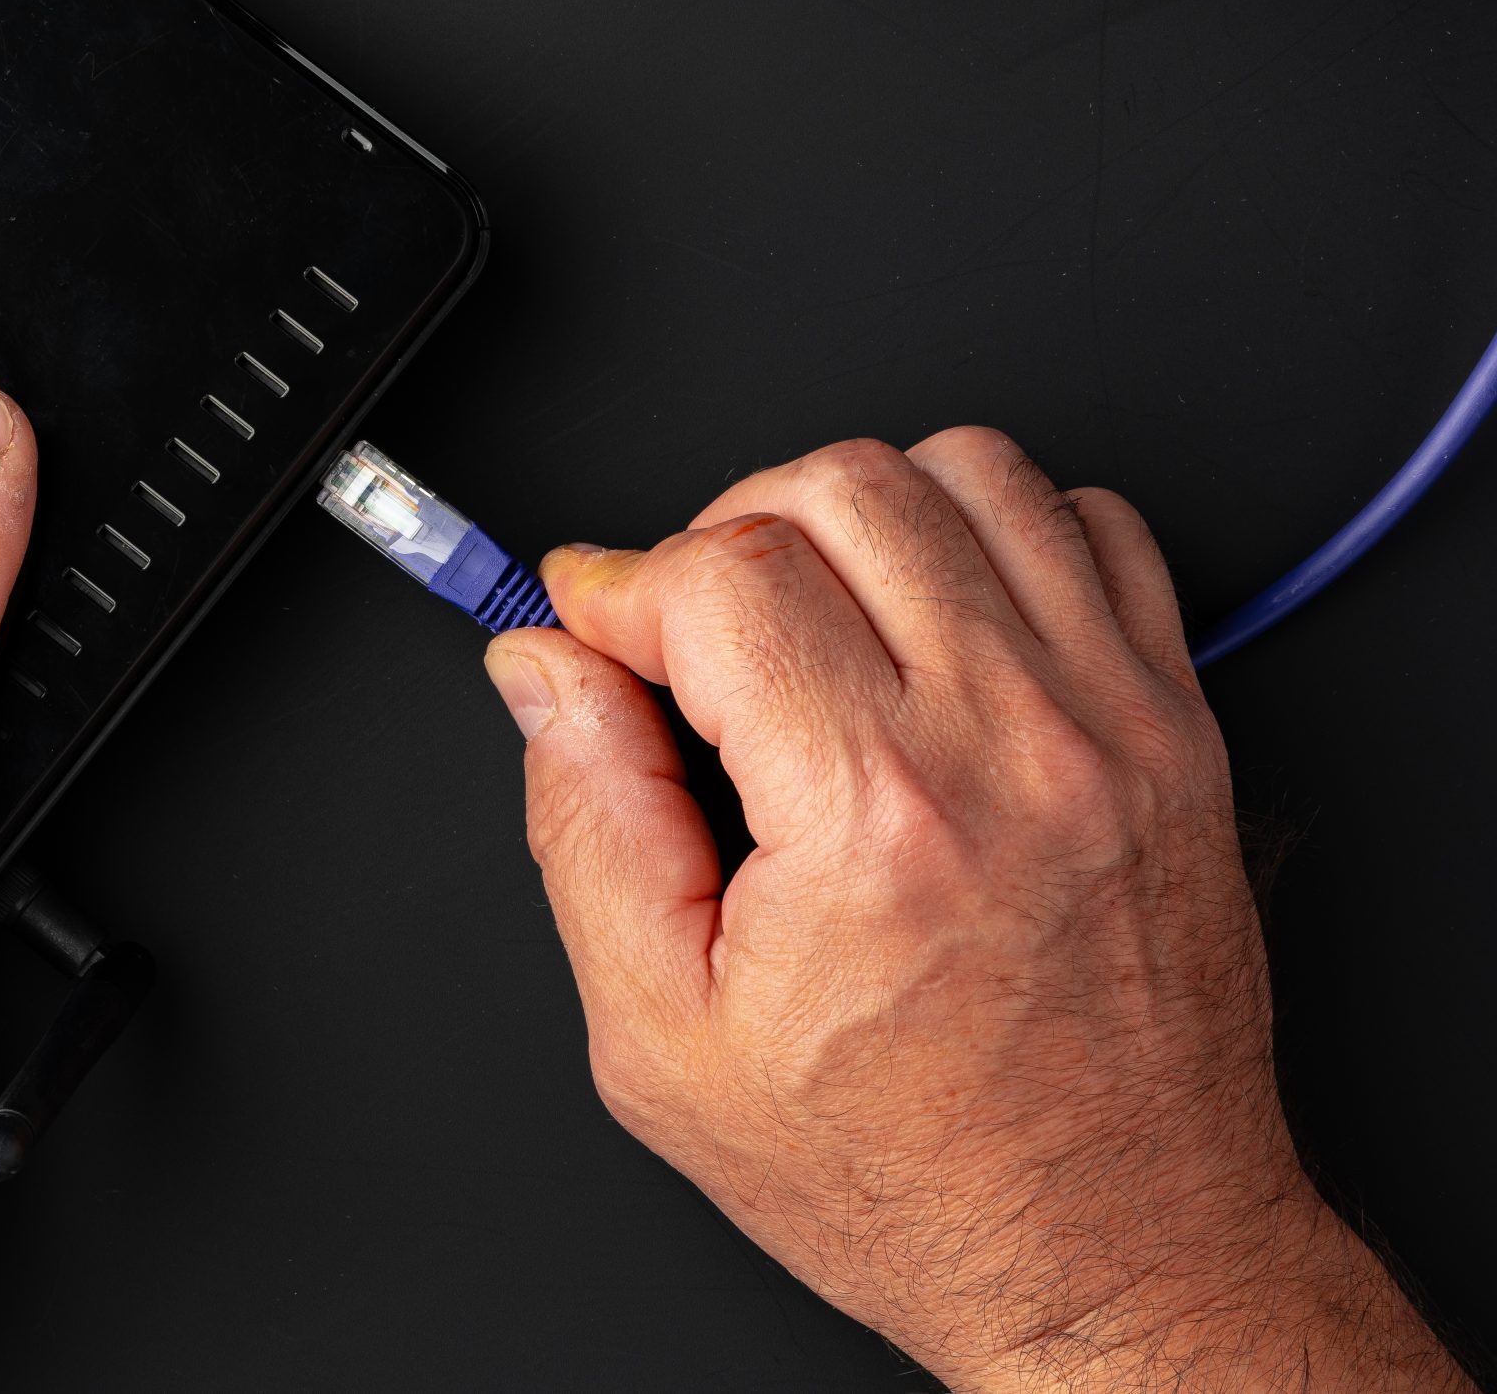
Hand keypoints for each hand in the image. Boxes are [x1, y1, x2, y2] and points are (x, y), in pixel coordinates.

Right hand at [485, 429, 1467, 1391]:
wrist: (1115, 1254)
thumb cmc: (908, 1175)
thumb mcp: (666, 1040)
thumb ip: (585, 825)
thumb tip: (544, 671)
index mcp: (874, 822)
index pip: (722, 574)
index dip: (618, 584)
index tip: (595, 629)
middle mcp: (1011, 745)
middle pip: (839, 487)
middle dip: (724, 532)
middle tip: (693, 633)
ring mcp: (1115, 724)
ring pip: (966, 470)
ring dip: (856, 512)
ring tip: (812, 615)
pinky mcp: (1179, 728)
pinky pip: (1096, 525)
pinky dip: (996, 530)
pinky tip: (936, 617)